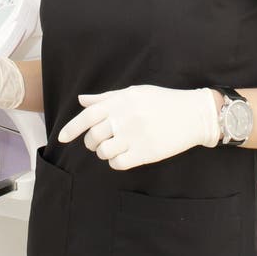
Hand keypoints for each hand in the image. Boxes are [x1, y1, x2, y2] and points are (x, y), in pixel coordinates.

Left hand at [57, 84, 221, 169]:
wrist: (194, 114)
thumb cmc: (163, 101)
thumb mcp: (134, 92)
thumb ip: (106, 98)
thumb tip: (82, 100)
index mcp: (121, 101)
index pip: (87, 115)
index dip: (72, 128)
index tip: (62, 138)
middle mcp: (125, 117)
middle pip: (93, 136)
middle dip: (91, 142)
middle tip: (100, 141)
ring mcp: (135, 136)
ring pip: (103, 151)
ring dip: (104, 152)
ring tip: (115, 147)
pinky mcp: (145, 152)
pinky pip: (117, 163)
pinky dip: (115, 162)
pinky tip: (124, 155)